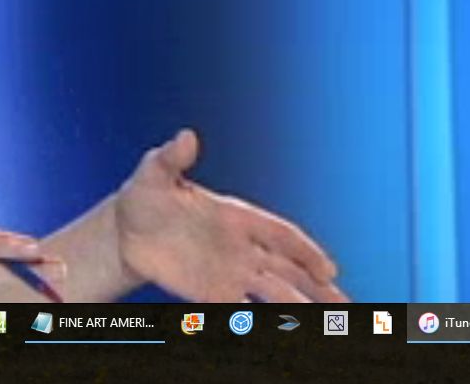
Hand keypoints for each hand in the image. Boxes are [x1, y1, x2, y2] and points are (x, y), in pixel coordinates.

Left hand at [111, 129, 346, 301]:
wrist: (124, 229)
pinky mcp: (210, 293)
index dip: (306, 251)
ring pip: (274, 291)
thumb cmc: (144, 195)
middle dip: (317, 286)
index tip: (329, 269)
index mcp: (236, 216)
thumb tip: (186, 137)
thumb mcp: (154, 173)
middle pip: (288, 269)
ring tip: (329, 322)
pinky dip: (259, 321)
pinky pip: (240, 309)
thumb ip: (172, 158)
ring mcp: (229, 272)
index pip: (280, 234)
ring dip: (300, 306)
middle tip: (345, 306)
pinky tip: (280, 331)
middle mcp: (240, 247)